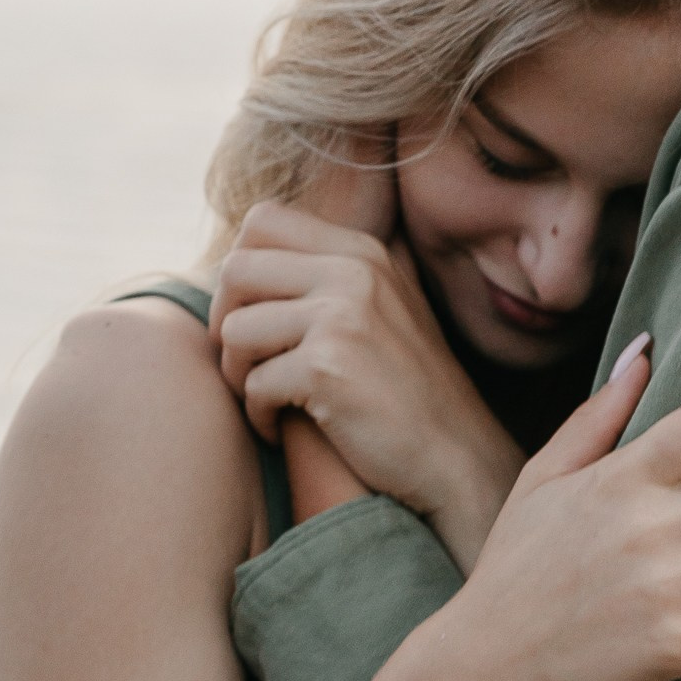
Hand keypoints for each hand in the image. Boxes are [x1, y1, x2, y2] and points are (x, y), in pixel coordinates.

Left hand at [211, 182, 524, 566]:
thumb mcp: (384, 310)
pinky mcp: (328, 367)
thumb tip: (250, 257)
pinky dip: (258, 416)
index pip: (262, 223)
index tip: (252, 316)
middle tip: (244, 363)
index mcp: (362, 252)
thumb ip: (332, 277)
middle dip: (224, 321)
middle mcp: (354, 271)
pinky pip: (254, 384)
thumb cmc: (409, 394)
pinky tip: (281, 431)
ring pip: (235, 329)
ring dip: (236, 374)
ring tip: (264, 401)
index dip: (239, 272)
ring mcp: (342, 315)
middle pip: (236, 269)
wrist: (456, 457)